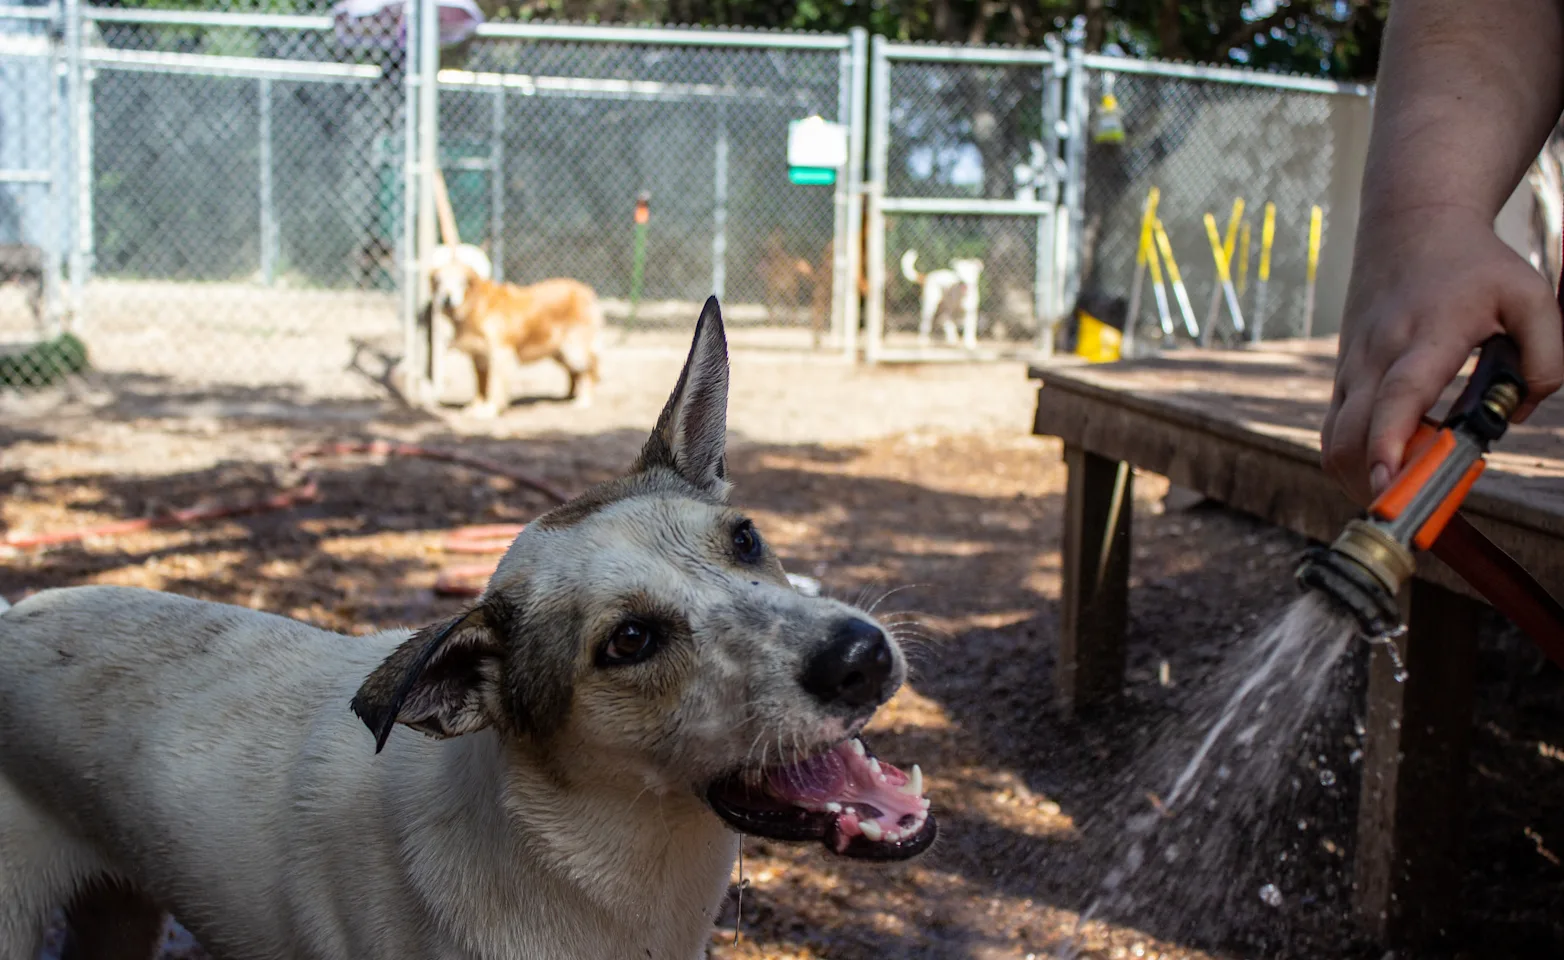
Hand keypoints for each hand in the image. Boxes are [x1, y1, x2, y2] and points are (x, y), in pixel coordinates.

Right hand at [1322, 205, 1562, 504]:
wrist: (1411, 225)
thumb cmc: (1475, 264)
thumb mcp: (1532, 297)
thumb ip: (1546, 359)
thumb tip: (1517, 415)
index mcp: (1427, 334)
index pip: (1399, 394)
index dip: (1391, 441)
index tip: (1388, 482)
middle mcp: (1377, 354)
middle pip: (1352, 434)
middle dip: (1374, 484)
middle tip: (1414, 508)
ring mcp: (1352, 368)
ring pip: (1334, 441)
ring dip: (1360, 478)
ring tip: (1405, 487)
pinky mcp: (1342, 377)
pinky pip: (1335, 432)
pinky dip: (1356, 459)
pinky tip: (1391, 463)